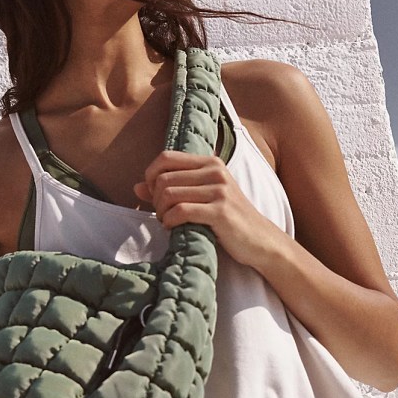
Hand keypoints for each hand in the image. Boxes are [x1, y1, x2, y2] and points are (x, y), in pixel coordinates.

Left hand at [134, 150, 279, 268]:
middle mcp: (215, 171)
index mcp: (210, 162)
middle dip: (155, 199)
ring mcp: (219, 190)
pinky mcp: (220, 211)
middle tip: (162, 214)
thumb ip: (170, 189)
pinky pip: (180, 211)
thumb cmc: (227, 220)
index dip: (151, 175)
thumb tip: (136, 187)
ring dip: (161, 212)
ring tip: (167, 221)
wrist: (260, 240)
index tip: (153, 194)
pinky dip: (169, 221)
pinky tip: (173, 228)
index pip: (166, 157)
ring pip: (169, 194)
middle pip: (164, 178)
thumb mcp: (200, 198)